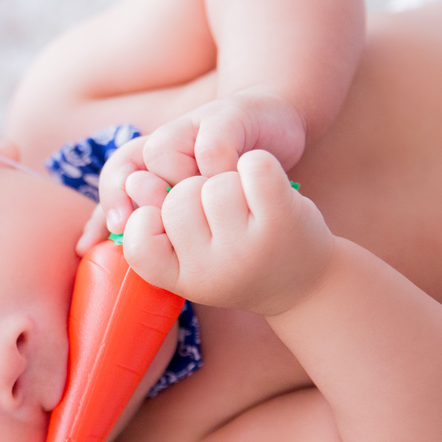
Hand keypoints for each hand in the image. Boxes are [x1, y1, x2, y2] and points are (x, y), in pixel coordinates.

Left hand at [88, 90, 307, 244]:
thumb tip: (84, 247)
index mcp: (150, 164)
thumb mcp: (187, 206)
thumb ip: (142, 223)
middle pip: (127, 168)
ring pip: (161, 156)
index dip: (109, 205)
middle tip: (161, 220)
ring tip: (206, 200)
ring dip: (181, 184)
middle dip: (137, 197)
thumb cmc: (232, 177)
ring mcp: (191, 127)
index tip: (118, 229)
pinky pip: (210, 147)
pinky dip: (219, 168)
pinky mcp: (225, 116)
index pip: (113, 181)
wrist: (278, 133)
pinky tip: (233, 181)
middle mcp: (165, 143)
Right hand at [120, 149, 333, 315]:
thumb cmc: (232, 249)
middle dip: (197, 188)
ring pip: (216, 182)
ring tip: (247, 205)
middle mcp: (208, 271)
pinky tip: (268, 186)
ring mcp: (245, 249)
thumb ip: (145, 212)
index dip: (147, 216)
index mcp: (178, 278)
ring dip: (230, 178)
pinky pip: (255, 167)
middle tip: (220, 214)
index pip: (136, 240)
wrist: (307, 276)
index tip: (172, 222)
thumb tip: (134, 183)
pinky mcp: (281, 221)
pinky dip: (259, 163)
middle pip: (178, 198)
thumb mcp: (184, 246)